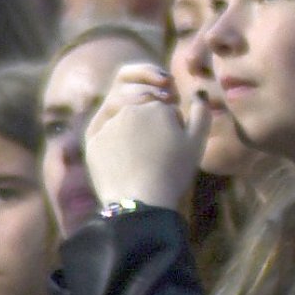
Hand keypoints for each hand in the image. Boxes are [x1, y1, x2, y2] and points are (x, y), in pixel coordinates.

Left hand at [84, 63, 209, 209]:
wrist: (139, 201)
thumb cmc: (173, 171)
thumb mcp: (197, 142)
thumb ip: (202, 112)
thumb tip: (199, 92)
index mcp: (156, 107)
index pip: (167, 109)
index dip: (174, 126)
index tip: (175, 146)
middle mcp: (129, 109)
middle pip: (144, 110)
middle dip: (152, 124)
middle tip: (158, 152)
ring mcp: (108, 124)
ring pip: (124, 120)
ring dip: (133, 132)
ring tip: (142, 158)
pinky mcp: (92, 141)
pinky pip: (106, 134)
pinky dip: (116, 143)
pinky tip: (125, 161)